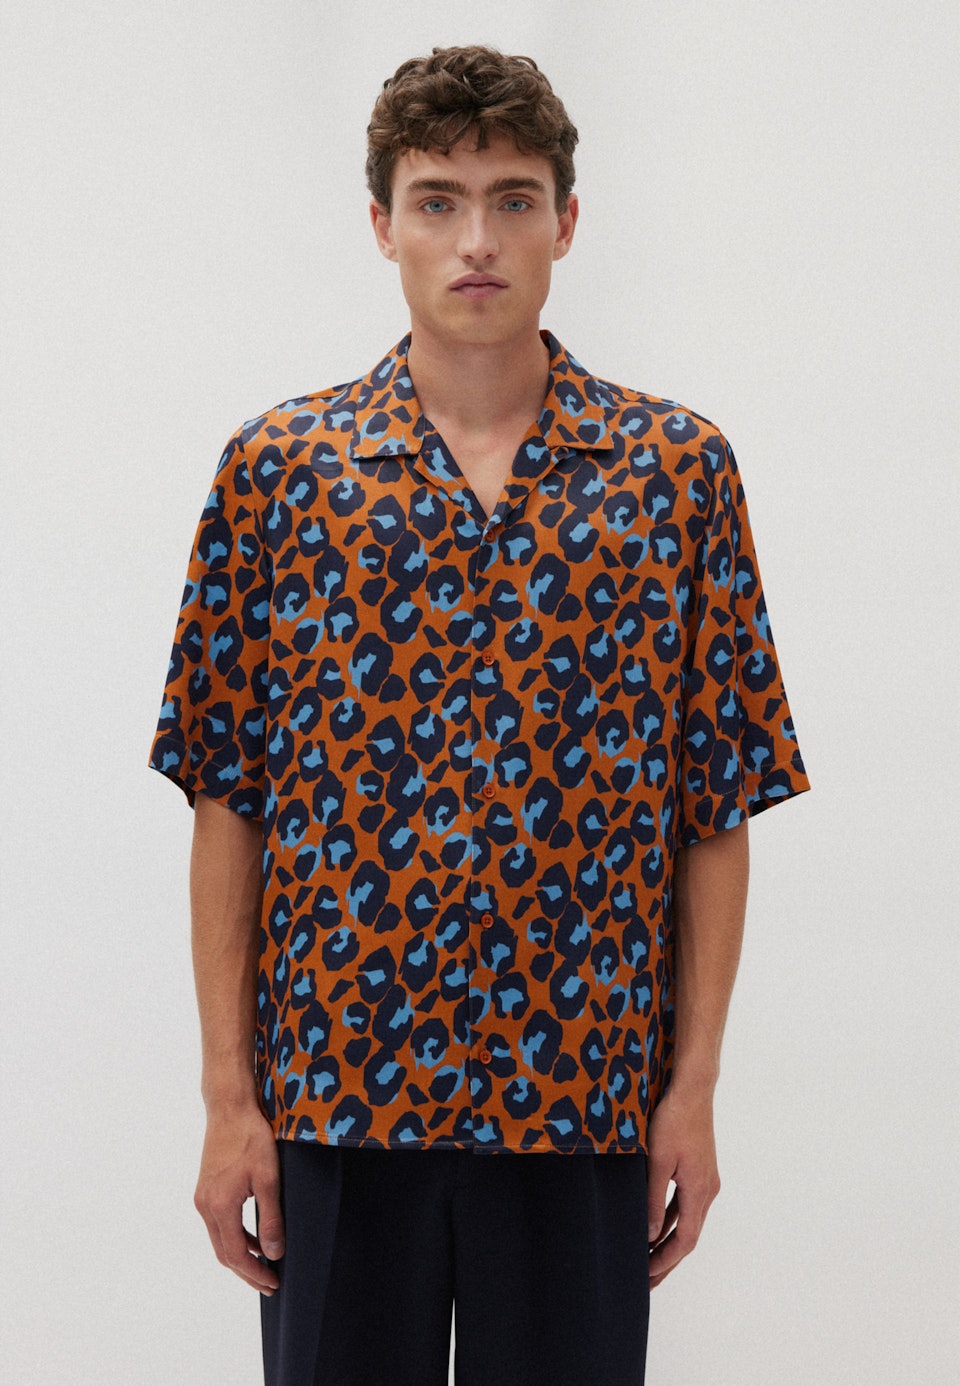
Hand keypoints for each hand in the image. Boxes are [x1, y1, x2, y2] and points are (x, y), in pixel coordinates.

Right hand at [194, 1105, 284, 1293]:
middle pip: (224, 1253)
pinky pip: (219, 1224)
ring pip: (220, 1239)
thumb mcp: (268, 1178)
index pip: (236, 1255)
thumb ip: (271, 1218)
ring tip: (264, 1265)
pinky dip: (235, 1236)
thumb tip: (273, 1252)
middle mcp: (205, 1206)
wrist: (229, 1109)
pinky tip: (253, 1237)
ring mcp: (203, 1197)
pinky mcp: (206, 1189)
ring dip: (241, 1255)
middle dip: (247, 1272)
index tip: (273, 1283)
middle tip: (269, 1284)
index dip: (255, 1273)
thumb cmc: (251, 1138)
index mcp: (220, 1206)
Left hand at [646, 1085, 720, 1288]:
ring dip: (669, 1241)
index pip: (684, 1240)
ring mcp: (706, 1180)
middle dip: (667, 1259)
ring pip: (687, 1221)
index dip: (665, 1260)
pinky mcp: (700, 1170)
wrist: (693, 1090)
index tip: (646, 1275)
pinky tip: (656, 1226)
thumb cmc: (674, 1121)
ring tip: (648, 1258)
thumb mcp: (658, 1162)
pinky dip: (672, 1219)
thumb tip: (650, 1235)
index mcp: (699, 1192)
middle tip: (646, 1281)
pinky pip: (686, 1204)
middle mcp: (708, 1190)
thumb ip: (653, 1200)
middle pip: (688, 1236)